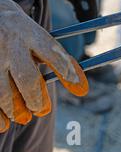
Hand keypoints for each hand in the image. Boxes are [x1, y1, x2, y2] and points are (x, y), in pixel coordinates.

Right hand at [0, 0, 87, 132]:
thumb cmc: (16, 28)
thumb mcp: (33, 32)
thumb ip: (47, 53)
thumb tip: (72, 78)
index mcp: (31, 33)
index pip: (54, 54)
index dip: (67, 72)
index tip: (80, 88)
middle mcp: (12, 44)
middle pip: (27, 77)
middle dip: (36, 98)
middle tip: (41, 110)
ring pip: (3, 90)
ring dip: (14, 108)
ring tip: (22, 117)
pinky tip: (3, 123)